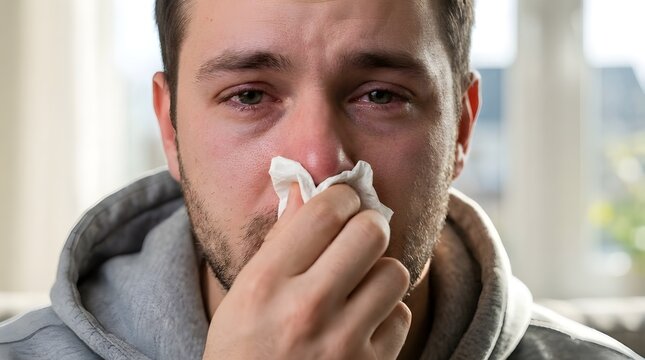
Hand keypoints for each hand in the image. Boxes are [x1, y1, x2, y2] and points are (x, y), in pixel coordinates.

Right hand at [202, 183, 411, 358]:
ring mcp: (341, 342)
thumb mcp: (243, 295)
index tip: (342, 204)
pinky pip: (402, 317)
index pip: (325, 211)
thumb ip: (279, 241)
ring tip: (359, 285)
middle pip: (371, 232)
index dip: (342, 197)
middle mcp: (305, 309)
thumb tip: (307, 190)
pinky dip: (386, 316)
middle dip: (368, 226)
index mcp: (266, 283)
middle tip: (359, 237)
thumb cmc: (244, 350)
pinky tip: (362, 323)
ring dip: (380, 273)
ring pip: (394, 272)